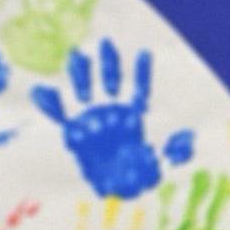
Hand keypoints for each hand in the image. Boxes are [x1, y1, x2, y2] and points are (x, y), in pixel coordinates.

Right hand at [30, 39, 194, 199]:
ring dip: (80, 72)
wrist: (107, 187)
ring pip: (85, 89)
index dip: (141, 72)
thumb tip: (190, 138)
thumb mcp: (159, 166)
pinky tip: (39, 90)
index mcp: (131, 115)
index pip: (138, 89)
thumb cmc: (134, 175)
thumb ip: (174, 153)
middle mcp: (111, 110)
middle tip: (106, 42)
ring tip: (76, 55)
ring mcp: (90, 116)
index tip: (144, 53)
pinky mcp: (72, 128)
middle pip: (110, 81)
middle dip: (108, 62)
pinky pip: (59, 114)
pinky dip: (49, 103)